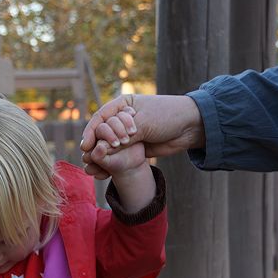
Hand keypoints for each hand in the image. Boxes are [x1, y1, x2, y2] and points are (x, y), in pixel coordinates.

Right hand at [80, 94, 205, 176]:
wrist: (190, 127)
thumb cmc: (168, 116)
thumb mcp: (143, 123)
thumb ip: (123, 136)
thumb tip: (102, 149)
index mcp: (123, 104)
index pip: (100, 117)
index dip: (91, 132)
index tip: (86, 146)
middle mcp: (122, 118)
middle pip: (102, 133)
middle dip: (96, 145)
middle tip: (92, 157)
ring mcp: (127, 133)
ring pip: (108, 146)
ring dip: (101, 156)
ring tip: (94, 168)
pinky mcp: (134, 146)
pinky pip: (118, 155)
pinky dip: (110, 163)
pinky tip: (103, 172)